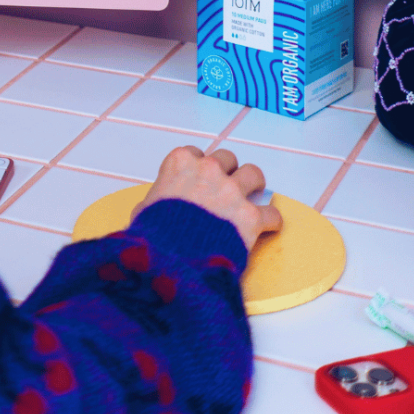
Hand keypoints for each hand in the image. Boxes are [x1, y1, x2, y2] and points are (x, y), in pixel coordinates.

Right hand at [129, 145, 282, 250]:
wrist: (171, 259)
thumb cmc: (153, 235)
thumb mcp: (142, 211)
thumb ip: (153, 202)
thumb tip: (152, 211)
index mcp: (180, 164)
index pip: (194, 153)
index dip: (196, 167)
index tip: (196, 178)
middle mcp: (209, 171)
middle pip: (227, 158)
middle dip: (226, 171)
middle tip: (223, 187)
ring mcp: (232, 192)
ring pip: (254, 174)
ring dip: (253, 184)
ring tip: (250, 196)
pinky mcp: (251, 217)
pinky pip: (271, 213)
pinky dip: (269, 221)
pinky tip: (265, 227)